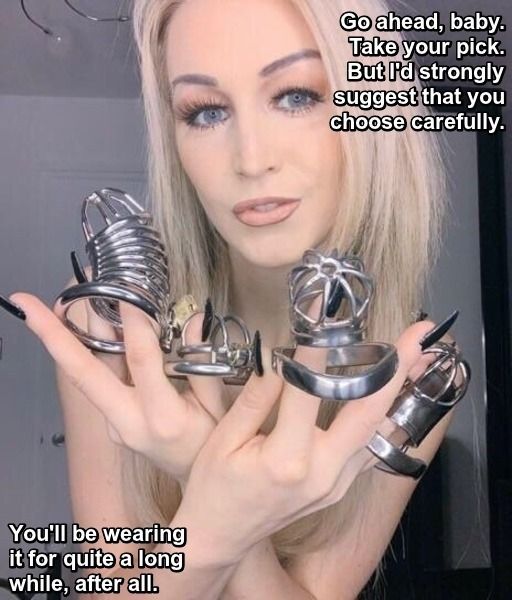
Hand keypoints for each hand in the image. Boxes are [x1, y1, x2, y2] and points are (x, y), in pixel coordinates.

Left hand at [11, 292, 226, 483]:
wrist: (197, 483)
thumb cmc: (212, 446)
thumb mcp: (218, 406)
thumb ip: (204, 364)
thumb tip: (195, 320)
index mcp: (164, 418)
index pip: (143, 362)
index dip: (134, 325)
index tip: (127, 292)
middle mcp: (129, 423)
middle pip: (84, 375)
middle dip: (52, 337)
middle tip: (24, 303)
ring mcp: (114, 425)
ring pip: (85, 375)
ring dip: (63, 338)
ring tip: (45, 305)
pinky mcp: (111, 422)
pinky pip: (97, 382)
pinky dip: (88, 351)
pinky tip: (87, 325)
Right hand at [174, 320, 435, 564]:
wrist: (221, 536)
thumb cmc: (212, 486)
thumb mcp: (224, 438)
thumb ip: (257, 397)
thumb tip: (282, 356)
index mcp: (286, 458)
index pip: (309, 387)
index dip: (319, 344)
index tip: (326, 308)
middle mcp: (322, 472)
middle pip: (368, 412)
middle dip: (396, 369)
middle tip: (418, 334)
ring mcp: (337, 484)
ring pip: (378, 430)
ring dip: (399, 391)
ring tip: (418, 357)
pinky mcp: (340, 487)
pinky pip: (369, 447)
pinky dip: (384, 417)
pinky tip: (394, 395)